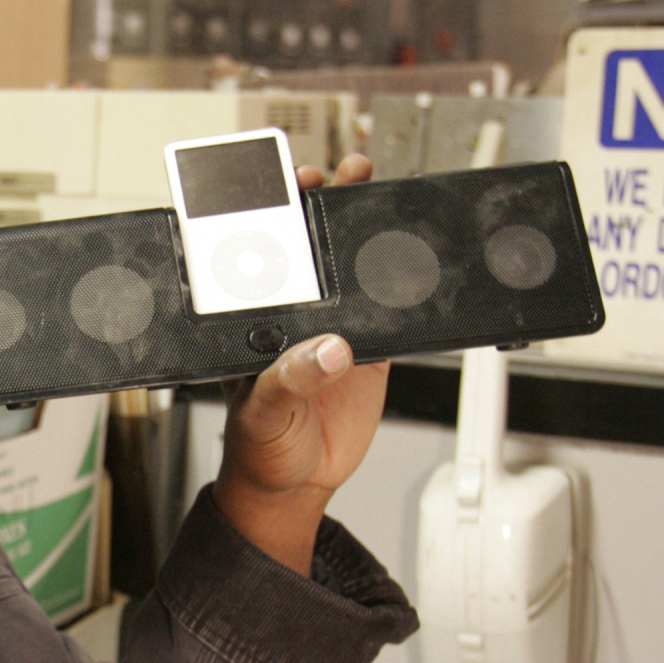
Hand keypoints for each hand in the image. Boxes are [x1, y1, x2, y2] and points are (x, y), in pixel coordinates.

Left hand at [213, 153, 388, 574]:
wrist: (294, 486)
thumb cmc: (258, 449)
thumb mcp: (264, 413)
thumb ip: (292, 380)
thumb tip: (329, 350)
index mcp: (253, 328)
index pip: (260, 263)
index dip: (273, 221)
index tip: (291, 193)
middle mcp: (290, 321)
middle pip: (308, 254)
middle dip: (323, 208)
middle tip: (342, 176)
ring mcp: (330, 332)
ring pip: (348, 274)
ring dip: (362, 235)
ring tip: (373, 191)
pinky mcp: (366, 352)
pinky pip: (388, 314)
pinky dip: (402, 288)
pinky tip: (410, 258)